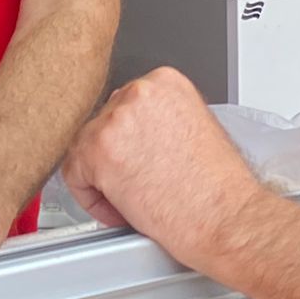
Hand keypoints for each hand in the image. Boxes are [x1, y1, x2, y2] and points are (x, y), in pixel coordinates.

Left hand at [60, 66, 268, 276]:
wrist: (225, 216)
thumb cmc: (219, 186)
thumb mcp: (197, 128)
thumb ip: (161, 120)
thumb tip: (139, 134)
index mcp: (166, 82)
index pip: (125, 105)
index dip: (131, 140)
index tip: (140, 159)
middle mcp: (138, 92)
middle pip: (102, 123)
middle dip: (115, 156)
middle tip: (137, 181)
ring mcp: (115, 119)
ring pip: (85, 147)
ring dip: (102, 177)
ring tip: (134, 197)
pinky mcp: (98, 151)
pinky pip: (74, 174)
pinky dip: (90, 197)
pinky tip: (122, 207)